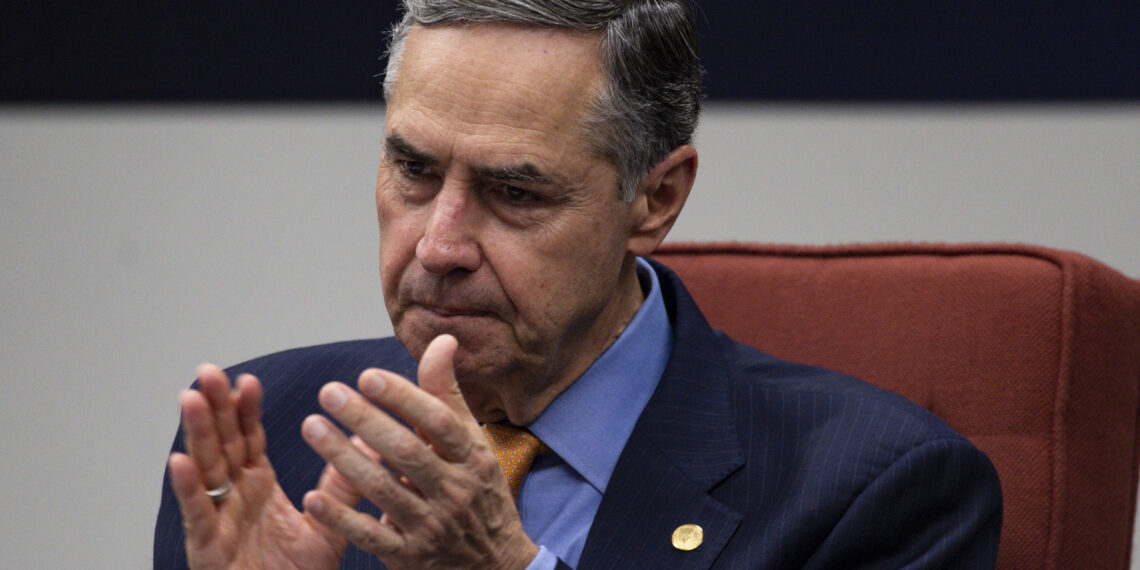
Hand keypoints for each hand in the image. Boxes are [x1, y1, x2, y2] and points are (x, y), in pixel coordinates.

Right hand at [168, 365, 360, 569]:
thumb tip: (370, 445)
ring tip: (190, 397)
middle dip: (215, 406)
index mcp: (258, 486)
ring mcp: (217, 519)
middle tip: (209, 370)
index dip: (245, 408)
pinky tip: (179, 461)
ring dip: (196, 433)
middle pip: (222, 442)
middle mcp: (233, 496)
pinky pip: (197, 514)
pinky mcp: (206, 547)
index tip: (247, 379)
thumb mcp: (327, 526)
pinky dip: (188, 487)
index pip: (250, 438)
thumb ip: (344, 487)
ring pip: (205, 468)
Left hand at [300, 334, 538, 569]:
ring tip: (312, 427)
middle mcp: (453, 491)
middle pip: (406, 452)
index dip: (403, 397)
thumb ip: (448, 395)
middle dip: (365, 419)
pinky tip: (313, 496)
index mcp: (472, 459)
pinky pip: (370, 536)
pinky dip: (341, 517)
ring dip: (343, 458)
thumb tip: (443, 340)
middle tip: (329, 392)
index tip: (368, 375)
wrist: (495, 566)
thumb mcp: (473, 445)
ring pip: (383, 489)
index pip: (438, 422)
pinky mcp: (409, 556)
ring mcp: (431, 526)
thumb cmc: (477, 493)